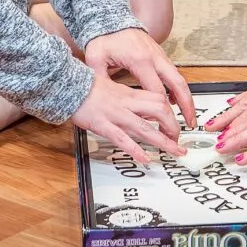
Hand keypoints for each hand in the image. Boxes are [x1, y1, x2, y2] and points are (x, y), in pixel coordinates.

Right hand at [70, 72, 185, 164]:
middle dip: (172, 127)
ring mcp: (115, 115)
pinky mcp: (102, 125)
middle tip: (179, 141)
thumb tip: (142, 107)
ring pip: (144, 128)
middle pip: (158, 111)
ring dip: (163, 142)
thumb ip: (128, 97)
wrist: (68, 86)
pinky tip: (145, 159)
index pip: (158, 100)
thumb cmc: (88, 88)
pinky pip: (122, 139)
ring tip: (175, 151)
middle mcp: (126, 104)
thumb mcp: (113, 87)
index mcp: (129, 94)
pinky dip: (135, 150)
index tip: (176, 124)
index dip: (171, 112)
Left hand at [84, 27, 196, 133]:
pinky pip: (174, 73)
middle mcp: (154, 57)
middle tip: (190, 123)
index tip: (160, 124)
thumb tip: (97, 99)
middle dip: (187, 104)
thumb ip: (98, 79)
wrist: (112, 19)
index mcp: (140, 61)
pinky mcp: (160, 54)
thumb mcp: (95, 59)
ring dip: (187, 97)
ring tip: (189, 116)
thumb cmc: (104, 38)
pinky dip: (179, 88)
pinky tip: (176, 100)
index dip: (159, 110)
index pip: (156, 90)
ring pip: (180, 78)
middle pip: (177, 84)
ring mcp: (159, 55)